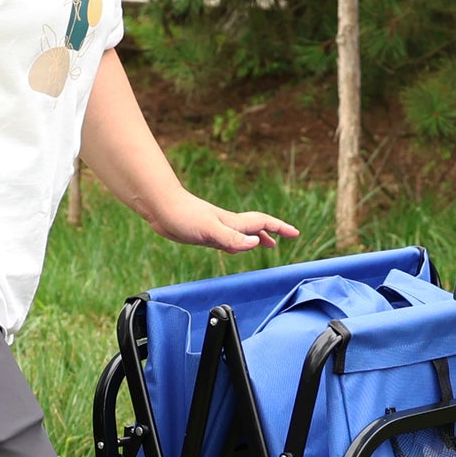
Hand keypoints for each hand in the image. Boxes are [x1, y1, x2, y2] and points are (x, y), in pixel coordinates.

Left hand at [150, 191, 298, 254]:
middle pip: (255, 227)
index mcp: (232, 223)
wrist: (160, 208)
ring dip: (255, 238)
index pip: (262, 223)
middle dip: (271, 232)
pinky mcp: (203, 233)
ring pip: (242, 233)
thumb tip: (256, 244)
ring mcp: (215, 228)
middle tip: (284, 239)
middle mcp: (227, 224)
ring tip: (265, 244)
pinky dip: (236, 243)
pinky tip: (231, 248)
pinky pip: (227, 239)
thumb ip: (232, 238)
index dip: (279, 228)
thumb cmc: (183, 216)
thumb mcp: (209, 230)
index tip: (295, 233)